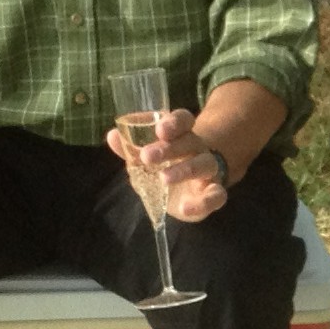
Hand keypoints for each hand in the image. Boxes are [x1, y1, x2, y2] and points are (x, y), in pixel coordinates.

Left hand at [104, 107, 231, 222]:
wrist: (186, 192)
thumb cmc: (162, 168)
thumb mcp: (144, 159)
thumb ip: (130, 149)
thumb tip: (113, 136)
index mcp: (181, 135)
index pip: (184, 120)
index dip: (175, 122)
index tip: (160, 130)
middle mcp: (198, 149)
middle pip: (191, 141)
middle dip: (170, 148)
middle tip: (147, 156)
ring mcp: (208, 171)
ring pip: (205, 164)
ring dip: (185, 170)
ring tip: (163, 179)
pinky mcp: (212, 194)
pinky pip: (217, 196)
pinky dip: (204, 202)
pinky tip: (185, 208)